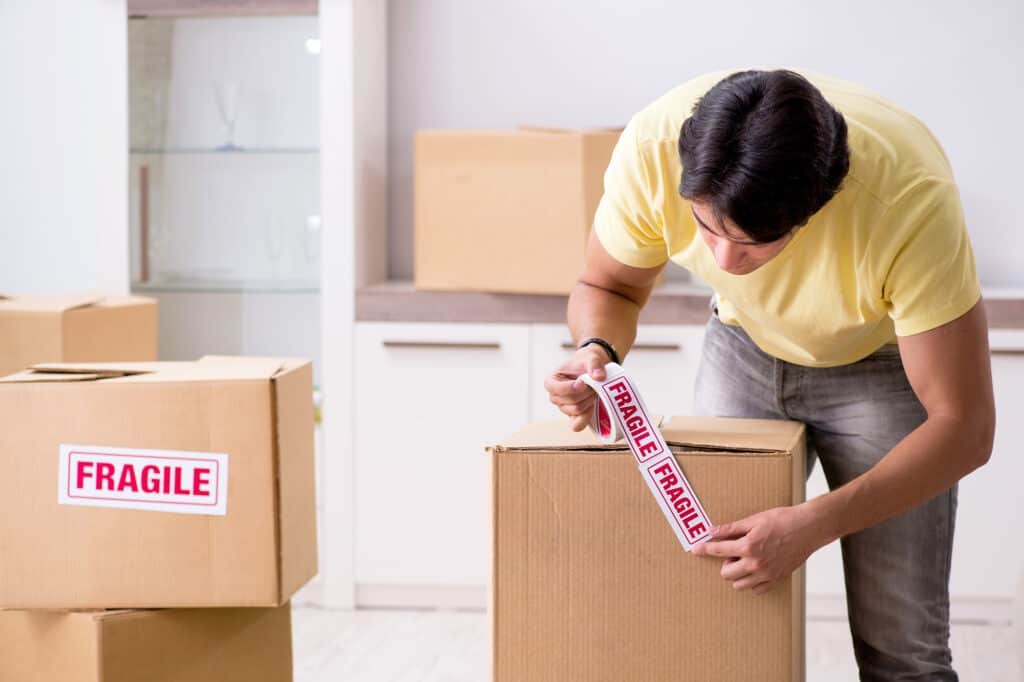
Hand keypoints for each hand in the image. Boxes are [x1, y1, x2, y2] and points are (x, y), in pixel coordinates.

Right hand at [543, 345, 611, 431]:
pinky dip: (586, 417)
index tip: (583, 382)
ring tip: (594, 390)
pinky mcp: (573, 417)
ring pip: (577, 410)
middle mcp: (554, 396)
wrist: (592, 371)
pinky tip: (593, 406)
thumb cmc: (586, 364)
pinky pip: (577, 425)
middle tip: (594, 384)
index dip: (571, 388)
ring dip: (589, 400)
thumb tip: (599, 377)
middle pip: (570, 401)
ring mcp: (563, 408)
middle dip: (586, 393)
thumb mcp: (590, 358)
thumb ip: (594, 364)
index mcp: (551, 381)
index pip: (556, 389)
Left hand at [691, 504, 825, 593]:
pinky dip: (752, 581)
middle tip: (733, 552)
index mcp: (748, 546)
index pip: (718, 550)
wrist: (808, 528)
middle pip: (726, 573)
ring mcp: (767, 574)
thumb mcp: (754, 520)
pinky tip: (755, 568)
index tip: (696, 549)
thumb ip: (731, 528)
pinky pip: (757, 589)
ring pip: (739, 584)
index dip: (704, 549)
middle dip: (724, 563)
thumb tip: (712, 531)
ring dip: (737, 573)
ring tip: (745, 559)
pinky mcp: (777, 579)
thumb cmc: (783, 520)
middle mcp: (756, 564)